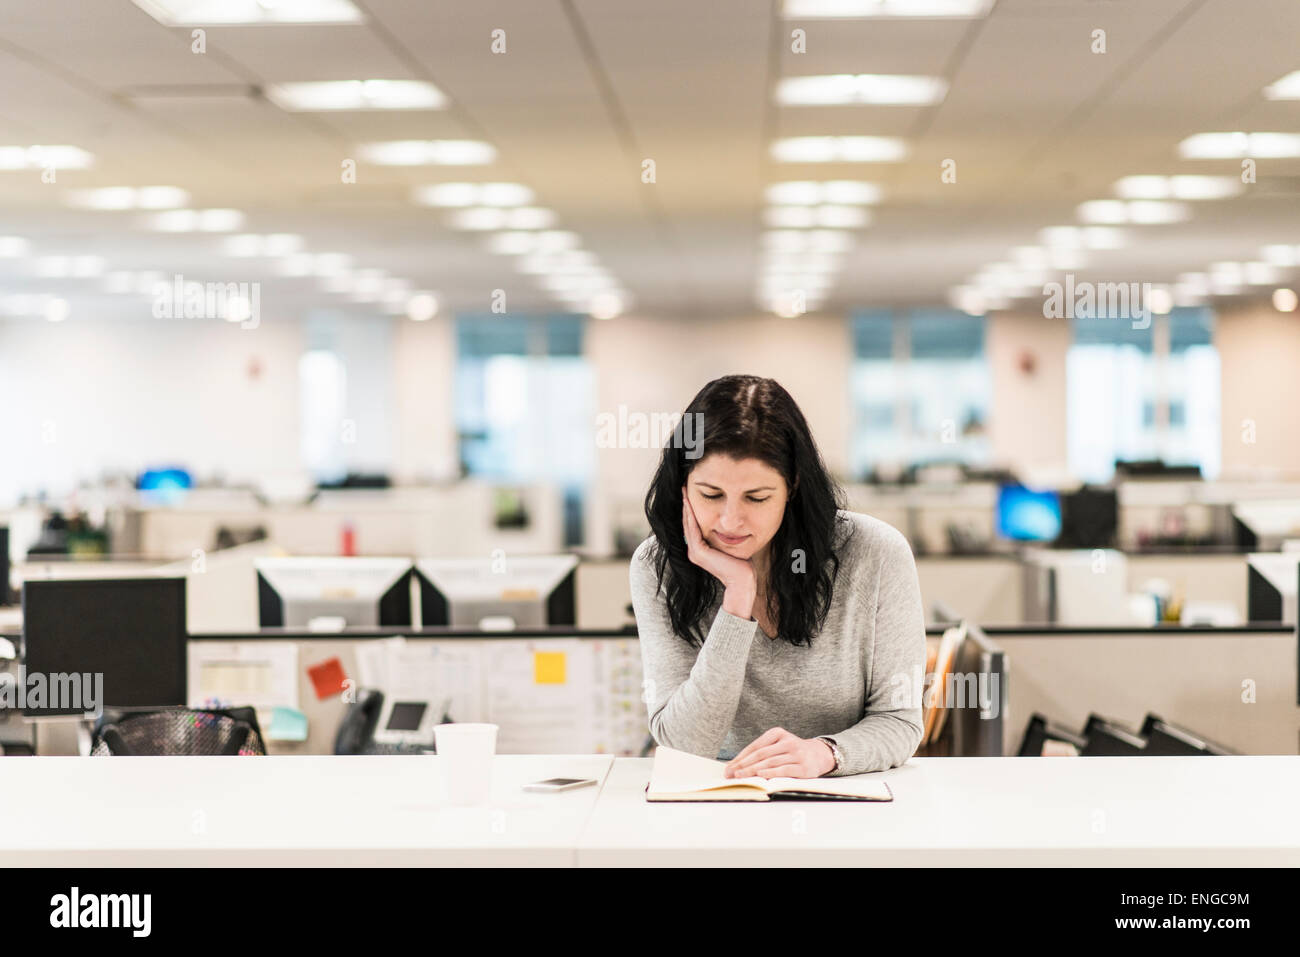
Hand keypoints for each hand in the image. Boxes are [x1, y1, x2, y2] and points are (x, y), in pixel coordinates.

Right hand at [682, 488, 755, 616]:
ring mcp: (695, 552)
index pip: (694, 525)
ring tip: (684, 490)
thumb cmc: (743, 566)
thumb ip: (727, 536)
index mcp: (700, 550)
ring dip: (686, 506)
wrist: (743, 581)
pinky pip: (693, 529)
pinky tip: (690, 502)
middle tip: (684, 486)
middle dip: (686, 504)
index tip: (691, 493)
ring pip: (688, 524)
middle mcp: (694, 551)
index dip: (692, 508)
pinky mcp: (699, 552)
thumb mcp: (732, 545)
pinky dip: (691, 515)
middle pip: (688, 522)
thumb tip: (731, 524)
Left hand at [724, 727, 836, 778]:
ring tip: (741, 776)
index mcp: (777, 733)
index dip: (741, 757)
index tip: (729, 768)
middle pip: (761, 754)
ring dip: (753, 770)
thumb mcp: (778, 745)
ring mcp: (796, 753)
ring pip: (770, 762)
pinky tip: (761, 776)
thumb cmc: (792, 752)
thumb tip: (736, 767)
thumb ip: (761, 753)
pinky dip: (771, 773)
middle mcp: (787, 741)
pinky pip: (784, 769)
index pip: (755, 746)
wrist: (819, 754)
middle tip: (731, 774)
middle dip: (743, 765)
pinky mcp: (803, 766)